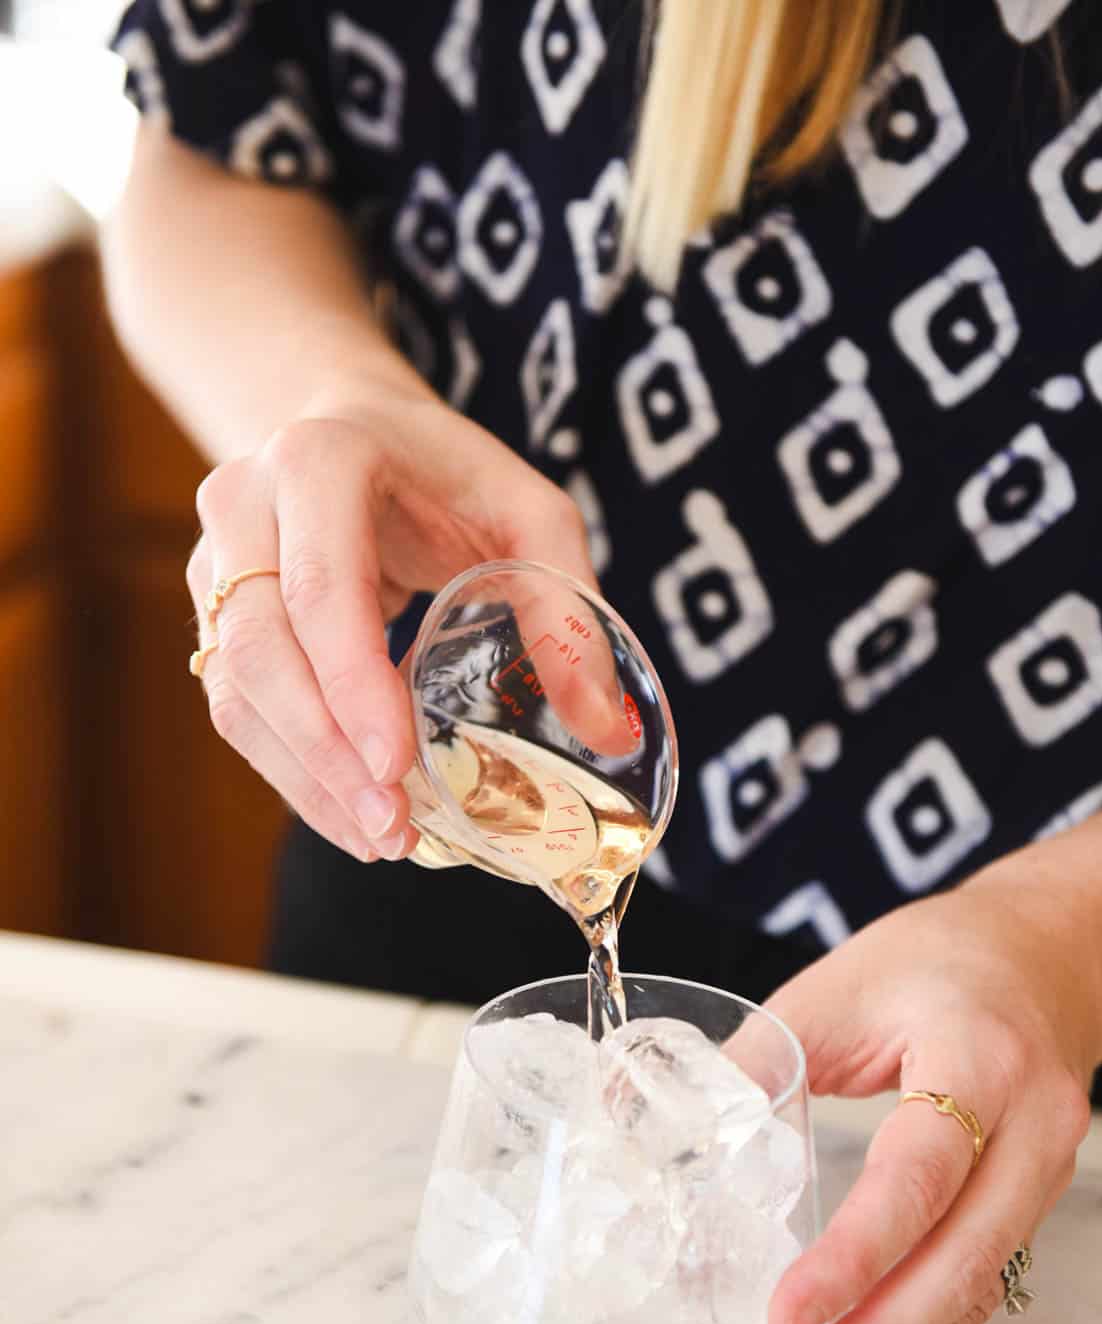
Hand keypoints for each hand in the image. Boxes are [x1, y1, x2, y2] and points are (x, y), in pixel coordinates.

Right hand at [187, 376, 600, 860]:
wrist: (351, 429)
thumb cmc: (447, 474)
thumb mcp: (530, 513)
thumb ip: (568, 610)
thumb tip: (610, 733)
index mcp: (319, 462)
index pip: (320, 586)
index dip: (349, 683)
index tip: (393, 764)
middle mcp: (244, 507)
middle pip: (259, 647)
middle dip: (322, 752)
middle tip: (391, 827)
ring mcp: (213, 564)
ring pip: (234, 688)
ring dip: (303, 776)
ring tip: (381, 838)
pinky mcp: (212, 616)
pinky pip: (234, 704)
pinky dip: (290, 771)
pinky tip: (349, 816)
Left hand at [765, 879, 1101, 1323]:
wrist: (1046, 953)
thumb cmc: (934, 962)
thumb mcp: (832, 991)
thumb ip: (753, 1066)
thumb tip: (652, 1140)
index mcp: (978, 1055)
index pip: (918, 1174)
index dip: (854, 1255)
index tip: (785, 1315)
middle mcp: (1032, 1123)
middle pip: (962, 1260)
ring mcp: (1046, 1168)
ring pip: (979, 1286)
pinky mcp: (1033, 1200)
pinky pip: (981, 1278)